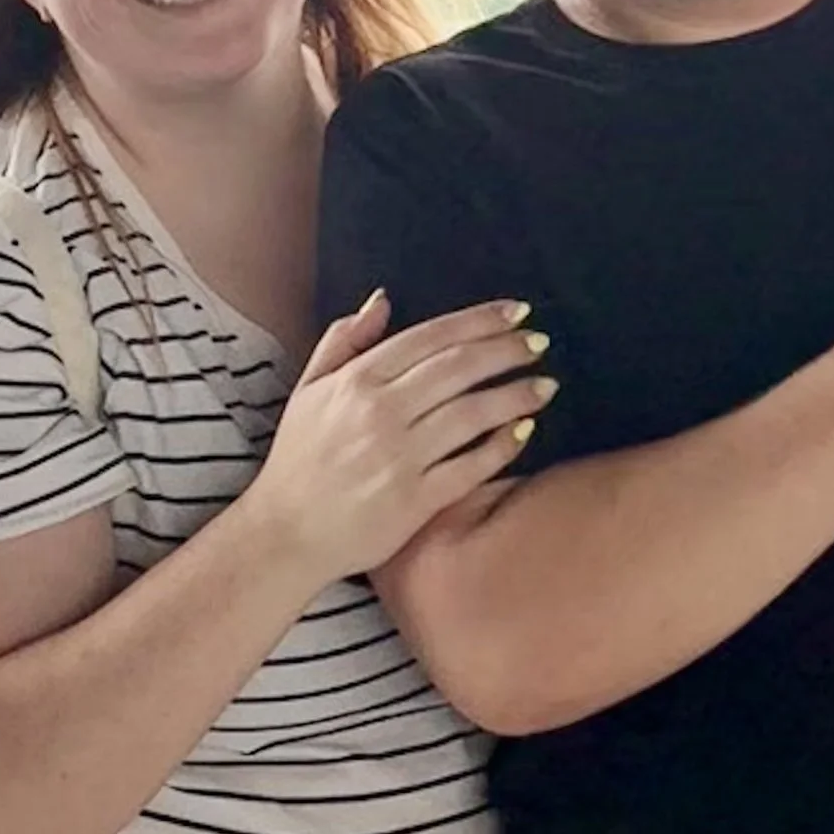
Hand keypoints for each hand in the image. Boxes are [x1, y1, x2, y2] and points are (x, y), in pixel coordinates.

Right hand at [252, 294, 551, 589]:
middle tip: (540, 343)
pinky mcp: (415, 500)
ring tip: (546, 386)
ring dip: (516, 395)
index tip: (516, 311)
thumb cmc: (299, 459)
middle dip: (507, 350)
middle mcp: (380, 412)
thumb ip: (344, 340)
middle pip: (459, 367)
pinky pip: (470, 466)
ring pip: (472, 413)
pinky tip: (525, 431)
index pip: (431, 337)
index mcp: (356, 380)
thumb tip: (382, 300)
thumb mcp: (309, 389)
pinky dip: (501, 446)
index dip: (479, 320)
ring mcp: (399, 457)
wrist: (287, 533)